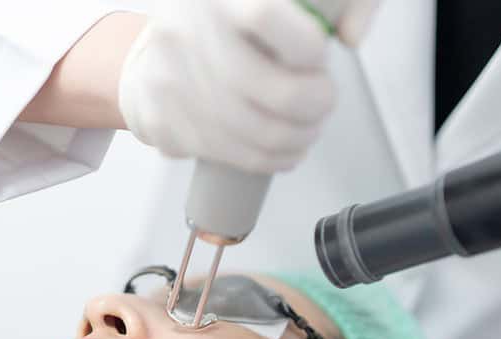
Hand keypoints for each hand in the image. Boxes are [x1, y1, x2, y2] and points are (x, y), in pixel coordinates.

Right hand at [118, 0, 378, 173]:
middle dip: (313, 108)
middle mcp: (187, 33)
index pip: (266, 16)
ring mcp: (171, 82)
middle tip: (321, 104)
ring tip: (305, 132)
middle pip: (272, 91)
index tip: (319, 58)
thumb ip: (319, 3)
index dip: (308, 48)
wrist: (146, 58)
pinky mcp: (164, 123)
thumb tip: (354, 33)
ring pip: (255, 134)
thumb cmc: (217, 26)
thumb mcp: (260, 0)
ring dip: (294, 142)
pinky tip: (279, 151)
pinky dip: (265, 161)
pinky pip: (230, 156)